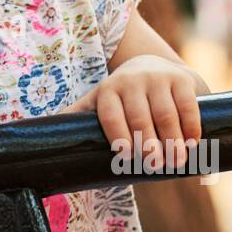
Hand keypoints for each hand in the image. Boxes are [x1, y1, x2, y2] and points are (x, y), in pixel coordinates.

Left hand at [60, 55, 201, 167]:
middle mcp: (131, 81)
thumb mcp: (96, 102)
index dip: (118, 137)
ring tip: (176, 161)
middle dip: (148, 145)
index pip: (110, 116)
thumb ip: (75, 118)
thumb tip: (39, 135)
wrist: (152, 66)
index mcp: (107, 91)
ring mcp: (158, 78)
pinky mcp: (181, 79)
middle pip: (140, 118)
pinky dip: (191, 127)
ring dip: (172, 141)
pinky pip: (187, 106)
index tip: (126, 158)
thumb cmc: (120, 96)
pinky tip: (192, 144)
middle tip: (156, 166)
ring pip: (165, 114)